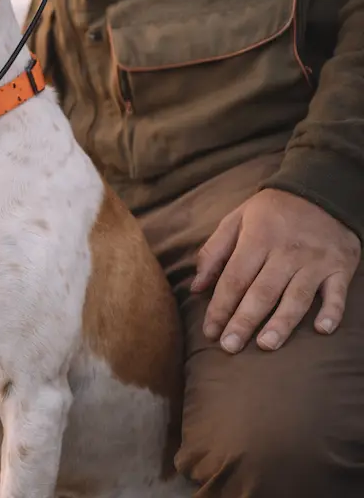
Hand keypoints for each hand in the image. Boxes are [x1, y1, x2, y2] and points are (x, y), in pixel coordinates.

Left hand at [193, 188, 359, 353]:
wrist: (319, 189)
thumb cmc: (270, 211)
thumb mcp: (235, 220)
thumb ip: (214, 252)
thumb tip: (196, 287)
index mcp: (257, 239)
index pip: (234, 279)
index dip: (220, 307)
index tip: (210, 331)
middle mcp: (286, 252)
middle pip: (262, 292)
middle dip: (244, 320)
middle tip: (230, 347)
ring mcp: (315, 260)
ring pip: (296, 296)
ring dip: (282, 322)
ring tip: (266, 345)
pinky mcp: (341, 266)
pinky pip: (337, 292)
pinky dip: (332, 311)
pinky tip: (322, 330)